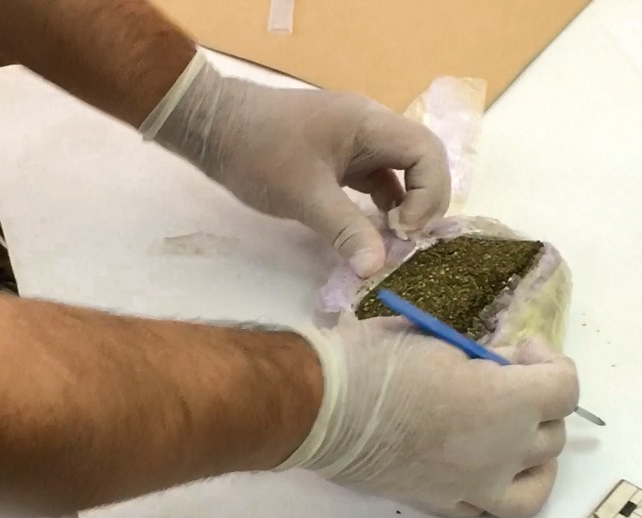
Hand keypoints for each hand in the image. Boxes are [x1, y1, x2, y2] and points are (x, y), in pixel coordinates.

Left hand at [143, 55, 450, 277]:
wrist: (212, 126)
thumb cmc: (258, 152)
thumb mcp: (304, 196)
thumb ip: (345, 231)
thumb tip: (375, 269)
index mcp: (369, 125)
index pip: (427, 152)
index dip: (429, 194)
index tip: (403, 230)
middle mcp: (370, 129)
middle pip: (421, 162)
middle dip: (423, 203)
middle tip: (407, 242)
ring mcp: (355, 143)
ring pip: (399, 175)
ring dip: (404, 207)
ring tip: (394, 243)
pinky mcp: (339, 158)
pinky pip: (375, 181)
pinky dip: (381, 207)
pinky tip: (372, 234)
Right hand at [281, 317, 579, 517]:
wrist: (321, 410)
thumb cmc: (373, 362)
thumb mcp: (435, 339)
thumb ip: (480, 358)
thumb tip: (496, 367)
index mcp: (504, 402)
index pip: (566, 389)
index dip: (552, 361)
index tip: (522, 349)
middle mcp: (500, 450)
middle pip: (553, 434)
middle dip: (538, 403)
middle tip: (504, 381)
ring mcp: (474, 485)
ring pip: (536, 484)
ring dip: (533, 455)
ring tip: (512, 435)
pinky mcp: (444, 503)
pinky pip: (492, 505)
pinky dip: (496, 484)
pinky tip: (476, 461)